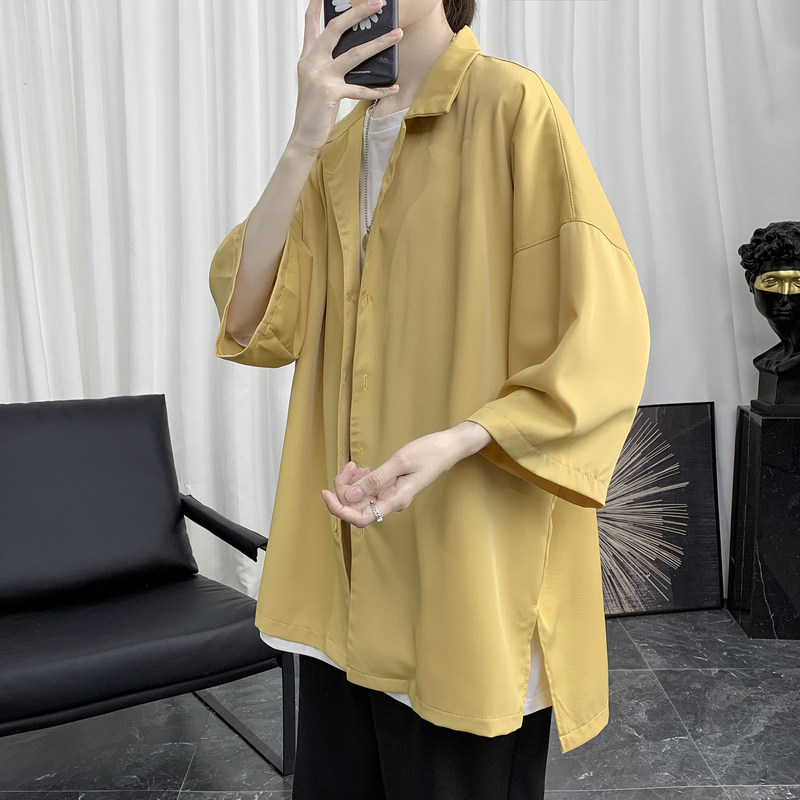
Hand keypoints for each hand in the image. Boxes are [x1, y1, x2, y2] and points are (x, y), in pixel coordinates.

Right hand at [291, 0, 402, 154]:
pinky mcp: (331, 93)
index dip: (317, 5)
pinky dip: (379, 89)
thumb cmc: (313, 111)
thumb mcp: (315, 82)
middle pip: (335, 29)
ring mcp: (321, 77)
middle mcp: (312, 62)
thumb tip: (352, 54)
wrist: (303, 136)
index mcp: (307, 58)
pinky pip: (360, 88)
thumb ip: (327, 65)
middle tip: (377, 3)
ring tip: (396, 35)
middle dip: (357, 13)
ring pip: (354, 54)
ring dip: (378, 43)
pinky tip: (393, 87)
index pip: (311, 24)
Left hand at [321, 422, 491, 527]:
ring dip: (352, 483)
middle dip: (344, 489)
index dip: (338, 509)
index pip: (358, 518)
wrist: (449, 447)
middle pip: (356, 508)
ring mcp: (391, 496)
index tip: (326, 492)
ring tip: (356, 465)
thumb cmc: (429, 452)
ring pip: (361, 499)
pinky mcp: (391, 488)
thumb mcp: (400, 462)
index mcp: (394, 501)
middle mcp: (391, 503)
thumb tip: (351, 496)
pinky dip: (361, 480)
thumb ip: (375, 480)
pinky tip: (364, 468)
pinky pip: (369, 491)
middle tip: (349, 467)